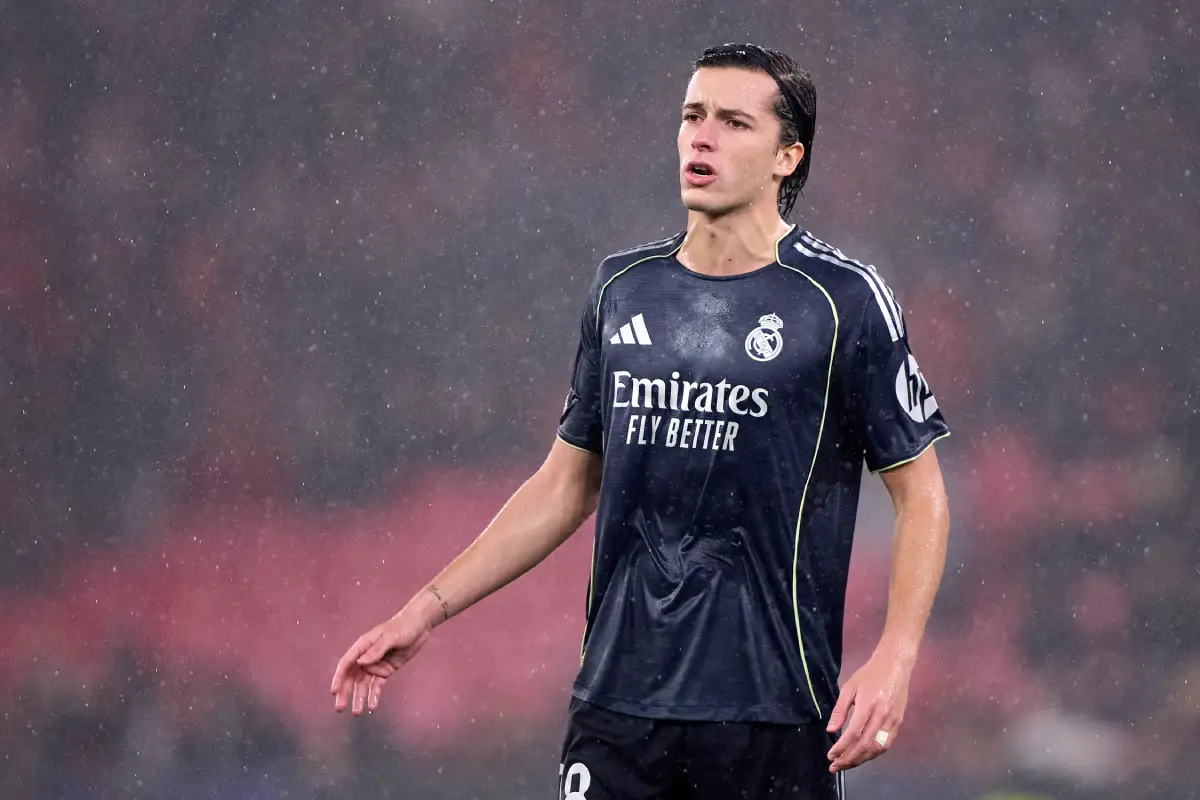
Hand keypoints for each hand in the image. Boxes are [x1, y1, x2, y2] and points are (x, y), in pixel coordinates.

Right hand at [330, 605, 431, 715]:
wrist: (419, 626)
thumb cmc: (403, 627)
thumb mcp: (390, 637)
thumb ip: (376, 650)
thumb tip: (360, 663)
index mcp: (363, 646)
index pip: (347, 663)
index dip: (339, 678)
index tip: (334, 691)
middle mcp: (366, 657)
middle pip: (352, 677)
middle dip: (345, 692)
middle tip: (339, 708)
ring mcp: (376, 665)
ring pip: (363, 684)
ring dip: (359, 698)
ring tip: (356, 713)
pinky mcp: (386, 670)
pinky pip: (377, 685)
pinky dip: (374, 696)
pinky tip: (372, 707)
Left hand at [825, 650, 912, 772]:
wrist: (894, 666)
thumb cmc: (869, 675)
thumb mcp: (849, 687)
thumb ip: (840, 709)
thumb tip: (831, 729)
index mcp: (868, 705)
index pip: (853, 734)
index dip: (841, 748)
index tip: (830, 755)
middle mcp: (882, 716)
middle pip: (865, 745)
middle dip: (849, 759)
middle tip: (835, 766)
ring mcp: (893, 721)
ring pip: (877, 748)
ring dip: (861, 760)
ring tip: (846, 764)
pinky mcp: (899, 723)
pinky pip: (886, 744)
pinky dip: (874, 754)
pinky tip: (862, 756)